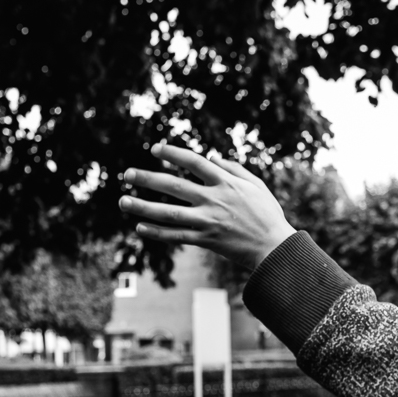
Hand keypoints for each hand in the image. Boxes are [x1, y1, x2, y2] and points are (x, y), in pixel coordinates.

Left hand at [119, 143, 297, 268]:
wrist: (274, 247)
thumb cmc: (267, 214)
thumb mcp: (256, 185)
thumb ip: (234, 168)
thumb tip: (213, 156)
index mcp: (226, 182)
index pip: (194, 162)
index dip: (173, 153)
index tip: (155, 149)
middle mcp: (214, 199)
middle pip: (174, 185)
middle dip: (148, 178)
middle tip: (127, 174)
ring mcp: (209, 221)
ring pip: (170, 212)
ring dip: (144, 206)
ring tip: (123, 201)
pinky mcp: (207, 241)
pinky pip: (177, 236)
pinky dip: (158, 233)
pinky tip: (140, 227)